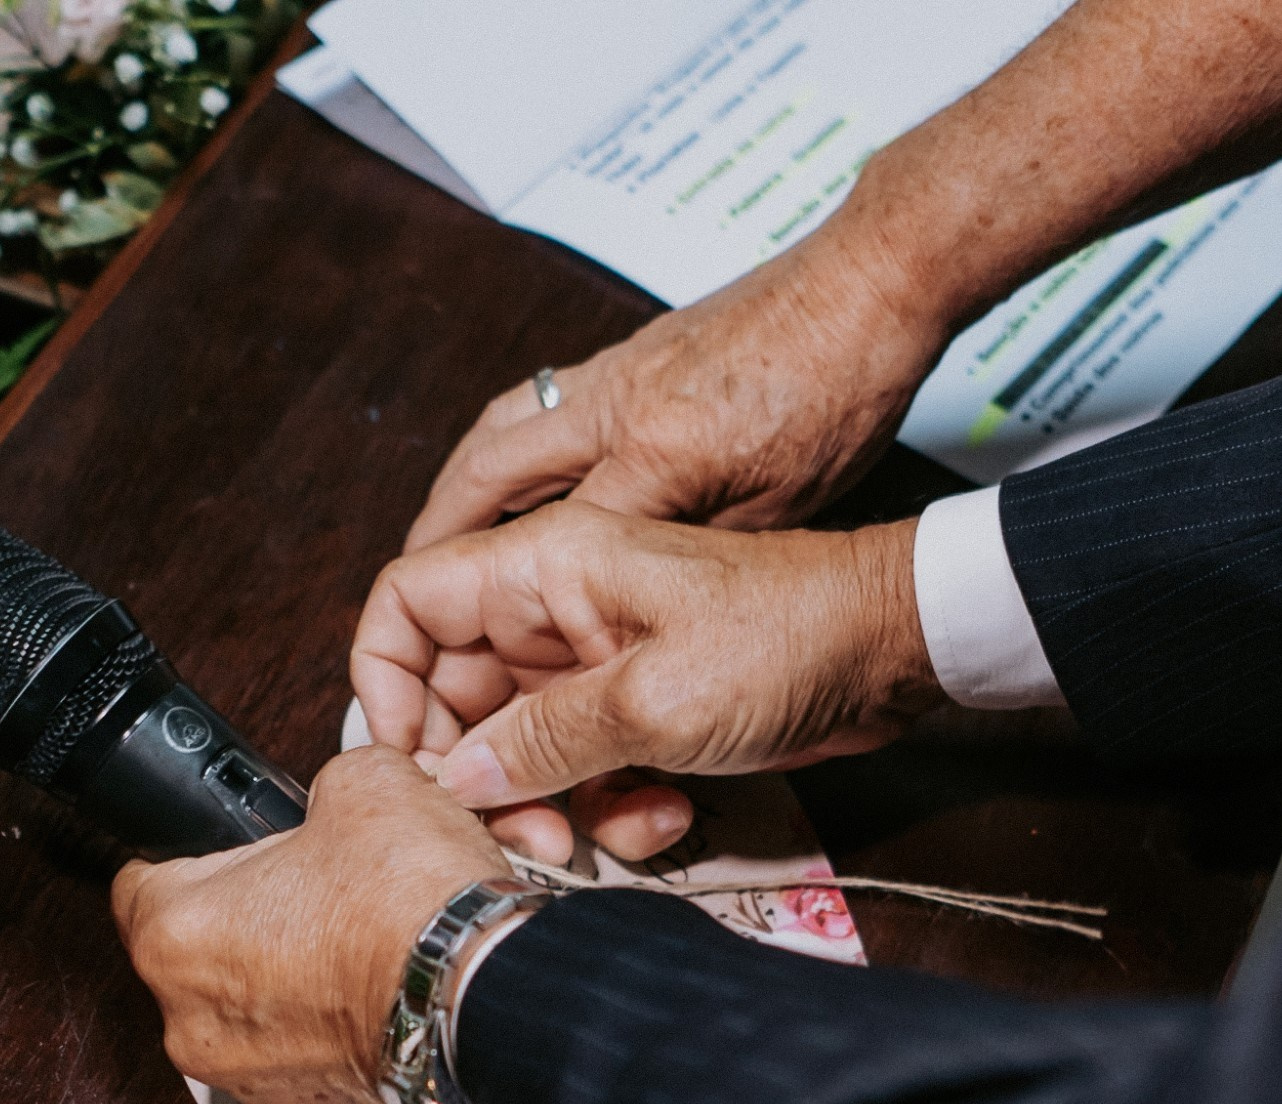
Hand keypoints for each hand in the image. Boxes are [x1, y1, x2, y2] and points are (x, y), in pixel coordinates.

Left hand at [111, 748, 508, 1103]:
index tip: (221, 846)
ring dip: (293, 986)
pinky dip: (337, 1040)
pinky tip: (385, 1000)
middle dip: (251, 919)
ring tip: (360, 949)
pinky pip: (308, 1068)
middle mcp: (195, 1025)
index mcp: (177, 936)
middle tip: (315, 889)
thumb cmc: (415, 910)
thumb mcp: (368, 785)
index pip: (139, 879)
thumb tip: (344, 795)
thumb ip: (328, 785)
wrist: (488, 1006)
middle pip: (198, 954)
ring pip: (253, 1019)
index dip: (186, 849)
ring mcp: (253, 1084)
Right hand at [353, 502, 941, 864]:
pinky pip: (581, 769)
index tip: (407, 760)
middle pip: (455, 695)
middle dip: (475, 775)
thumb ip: (540, 739)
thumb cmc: (787, 639)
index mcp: (543, 566)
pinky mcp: (636, 709)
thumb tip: (456, 778)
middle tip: (511, 832)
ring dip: (546, 804)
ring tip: (591, 838)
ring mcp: (595, 662)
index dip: (386, 682)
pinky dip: (610, 805)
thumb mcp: (651, 699)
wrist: (892, 655)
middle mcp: (556, 609)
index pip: (409, 603)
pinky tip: (664, 814)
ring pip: (516, 747)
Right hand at [403, 243, 950, 548]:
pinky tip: (515, 472)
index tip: (469, 642)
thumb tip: (638, 595)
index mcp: (654, 454)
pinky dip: (507, 443)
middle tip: (410, 588)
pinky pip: (540, 401)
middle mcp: (615, 405)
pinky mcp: (635, 351)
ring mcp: (619, 370)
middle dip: (437, 535)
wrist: (871, 282)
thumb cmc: (842, 392)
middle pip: (486, 474)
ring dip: (459, 483)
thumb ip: (698, 551)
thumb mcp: (783, 505)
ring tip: (439, 530)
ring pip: (502, 428)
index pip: (542, 544)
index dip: (498, 598)